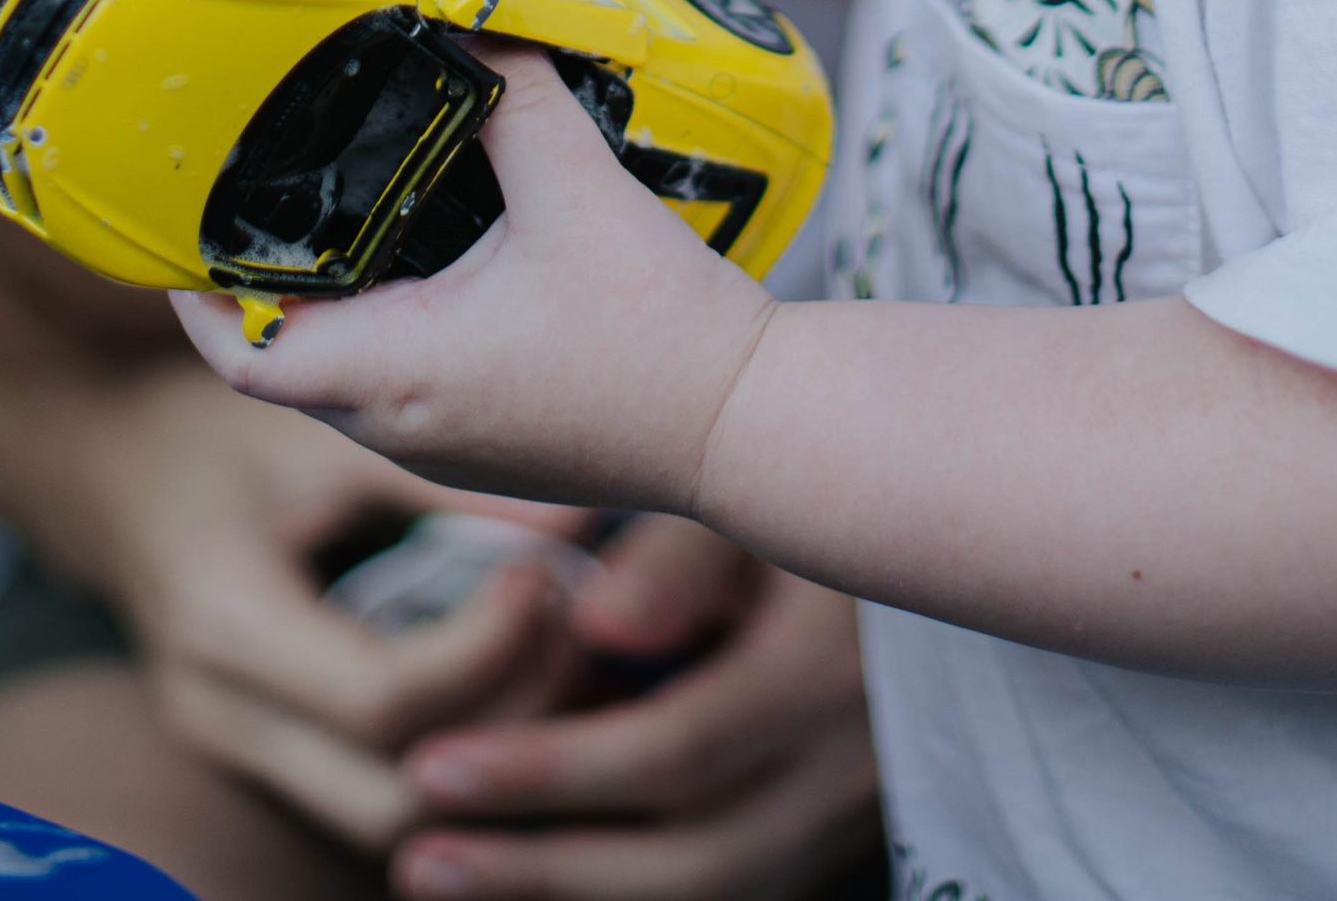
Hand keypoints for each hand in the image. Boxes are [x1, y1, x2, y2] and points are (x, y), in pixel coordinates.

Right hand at [24, 360, 596, 855]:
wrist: (96, 458)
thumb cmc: (207, 426)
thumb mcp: (314, 429)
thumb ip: (440, 476)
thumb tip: (581, 506)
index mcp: (226, 624)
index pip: (381, 702)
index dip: (486, 653)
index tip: (541, 576)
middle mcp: (221, 713)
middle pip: (392, 797)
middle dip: (504, 728)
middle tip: (565, 627)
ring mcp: (234, 747)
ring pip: (386, 819)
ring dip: (484, 756)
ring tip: (545, 655)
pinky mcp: (257, 750)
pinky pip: (367, 792)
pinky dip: (446, 753)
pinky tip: (500, 679)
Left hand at [173, 51, 772, 519]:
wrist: (752, 426)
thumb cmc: (661, 327)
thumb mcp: (575, 183)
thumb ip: (514, 90)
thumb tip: (470, 13)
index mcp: (402, 372)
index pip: (247, 358)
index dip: (193, 301)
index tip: (172, 238)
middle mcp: (408, 426)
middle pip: (287, 365)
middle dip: (258, 290)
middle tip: (251, 202)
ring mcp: (451, 450)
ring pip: (345, 382)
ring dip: (324, 313)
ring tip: (329, 218)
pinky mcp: (495, 448)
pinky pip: (401, 393)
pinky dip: (384, 334)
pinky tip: (423, 263)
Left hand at [394, 523, 880, 900]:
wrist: (924, 511)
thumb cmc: (807, 476)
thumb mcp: (748, 492)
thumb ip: (676, 559)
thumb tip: (593, 624)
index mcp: (820, 669)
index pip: (672, 752)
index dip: (547, 772)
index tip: (427, 767)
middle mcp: (843, 761)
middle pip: (690, 860)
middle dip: (541, 868)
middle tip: (412, 855)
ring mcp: (844, 807)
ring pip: (710, 888)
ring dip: (571, 891)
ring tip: (440, 873)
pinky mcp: (829, 825)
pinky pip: (725, 880)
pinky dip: (625, 884)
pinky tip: (534, 868)